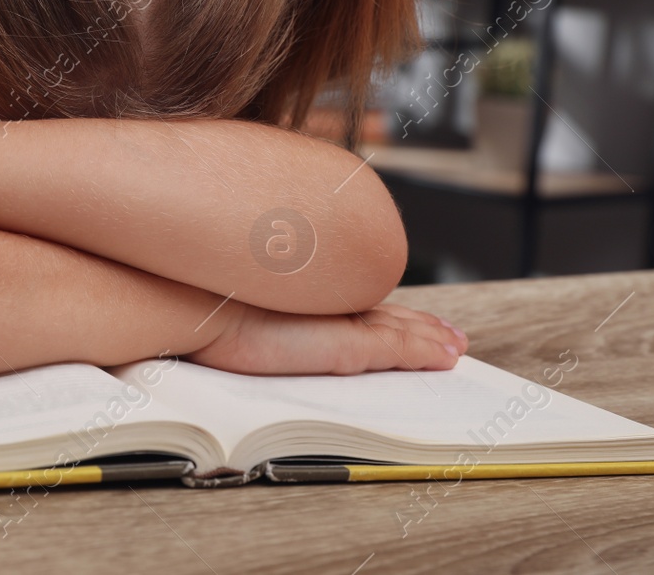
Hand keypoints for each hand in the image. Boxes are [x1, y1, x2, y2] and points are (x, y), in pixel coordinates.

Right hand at [189, 299, 467, 374]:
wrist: (199, 305)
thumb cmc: (205, 311)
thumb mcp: (233, 311)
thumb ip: (252, 310)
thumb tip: (236, 315)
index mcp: (302, 297)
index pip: (354, 304)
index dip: (383, 310)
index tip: (408, 317)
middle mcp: (327, 303)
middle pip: (385, 315)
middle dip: (418, 325)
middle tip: (447, 334)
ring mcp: (340, 320)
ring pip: (399, 330)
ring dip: (430, 338)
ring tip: (454, 346)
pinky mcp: (348, 342)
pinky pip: (398, 348)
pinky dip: (426, 351)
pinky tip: (447, 355)